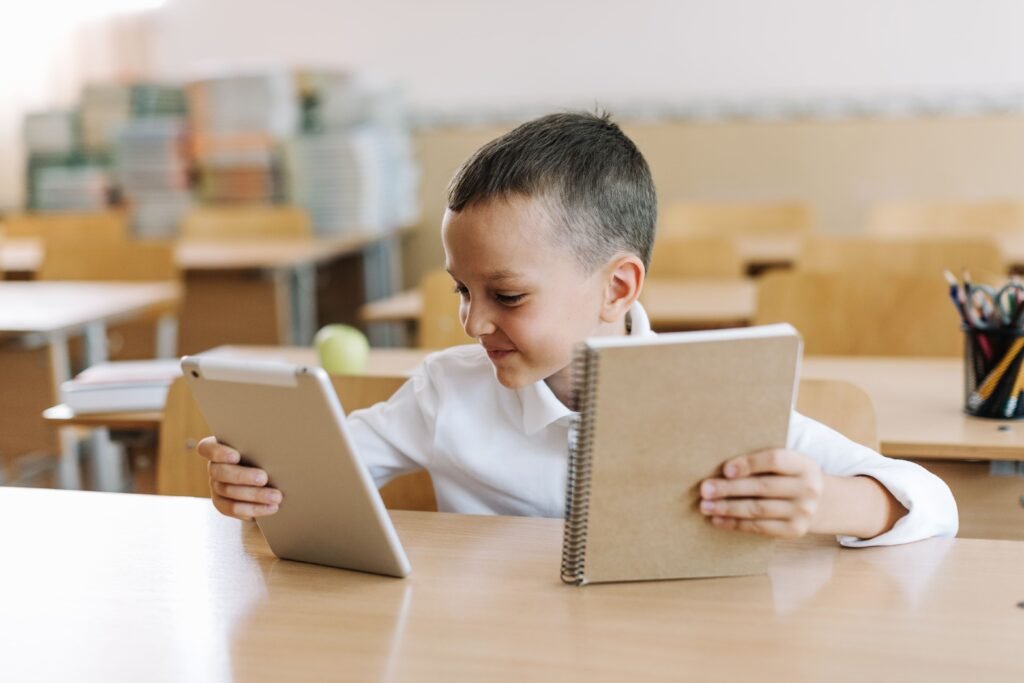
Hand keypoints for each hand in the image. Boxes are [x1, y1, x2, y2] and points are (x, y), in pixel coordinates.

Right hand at [196, 436, 282, 520]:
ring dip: (254, 495)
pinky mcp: (222, 503)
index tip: (236, 456)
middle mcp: (214, 467)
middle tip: (264, 478)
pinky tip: (269, 508)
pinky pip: (232, 508)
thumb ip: (262, 444)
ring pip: (228, 491)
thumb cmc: (266, 453)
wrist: (268, 477)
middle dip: (243, 476)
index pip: (207, 448)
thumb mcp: (263, 446)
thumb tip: (278, 441)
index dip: (218, 453)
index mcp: (219, 447)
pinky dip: (252, 509)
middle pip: (220, 472)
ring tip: (276, 497)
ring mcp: (216, 486)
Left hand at [698, 449, 823, 538]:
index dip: (749, 464)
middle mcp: (807, 488)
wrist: (824, 504)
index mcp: (804, 464)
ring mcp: (803, 512)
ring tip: (705, 506)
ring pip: (758, 509)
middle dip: (729, 488)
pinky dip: (736, 524)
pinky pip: (760, 527)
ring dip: (728, 508)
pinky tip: (718, 520)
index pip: (775, 460)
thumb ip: (763, 463)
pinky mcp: (795, 531)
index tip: (725, 469)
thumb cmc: (791, 478)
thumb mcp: (789, 465)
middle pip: (762, 487)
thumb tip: (721, 469)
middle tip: (704, 489)